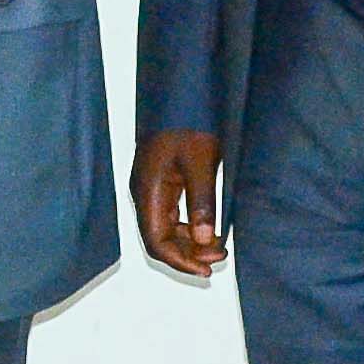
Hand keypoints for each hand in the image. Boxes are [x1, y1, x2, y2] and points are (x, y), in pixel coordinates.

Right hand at [132, 130, 227, 276]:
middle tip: (220, 257)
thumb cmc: (187, 121)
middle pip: (159, 238)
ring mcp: (150, 188)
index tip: (206, 269)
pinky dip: (189, 227)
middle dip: (188, 253)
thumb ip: (202, 202)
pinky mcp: (161, 182)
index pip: (157, 241)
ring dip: (190, 242)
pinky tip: (208, 228)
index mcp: (147, 191)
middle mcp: (144, 193)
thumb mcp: (201, 162)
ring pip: (165, 228)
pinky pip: (170, 215)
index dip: (180, 261)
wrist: (180, 94)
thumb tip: (205, 239)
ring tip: (218, 247)